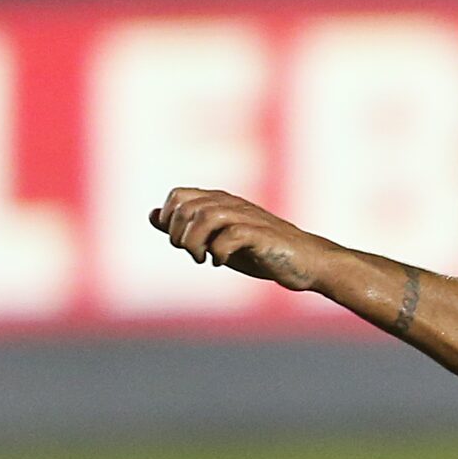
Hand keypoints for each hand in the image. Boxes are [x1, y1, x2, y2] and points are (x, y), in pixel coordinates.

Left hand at [148, 188, 332, 290]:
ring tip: (203, 258)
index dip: (170, 220)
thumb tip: (152, 216)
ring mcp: (247, 217)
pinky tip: (222, 262)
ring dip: (195, 243)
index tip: (181, 243)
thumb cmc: (260, 251)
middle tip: (193, 253)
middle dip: (180, 234)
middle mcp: (232, 204)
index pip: (178, 196)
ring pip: (204, 216)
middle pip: (186, 206)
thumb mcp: (216, 240)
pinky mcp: (261, 234)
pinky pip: (229, 236)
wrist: (304, 262)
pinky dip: (219, 252)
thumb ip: (185, 228)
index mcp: (219, 201)